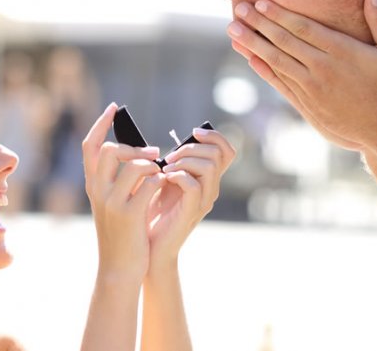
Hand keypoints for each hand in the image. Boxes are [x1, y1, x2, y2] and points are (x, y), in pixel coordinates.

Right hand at [83, 103, 165, 281]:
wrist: (119, 268)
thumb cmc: (122, 234)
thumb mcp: (112, 204)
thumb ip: (119, 181)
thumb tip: (139, 154)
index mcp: (92, 186)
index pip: (90, 146)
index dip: (100, 124)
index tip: (113, 108)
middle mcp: (97, 191)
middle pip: (110, 150)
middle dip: (134, 147)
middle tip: (153, 153)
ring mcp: (112, 203)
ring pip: (135, 165)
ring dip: (153, 166)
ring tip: (161, 174)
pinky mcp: (130, 215)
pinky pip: (151, 183)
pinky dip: (161, 180)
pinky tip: (166, 187)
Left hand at [146, 127, 235, 268]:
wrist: (149, 244)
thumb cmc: (153, 211)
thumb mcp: (166, 180)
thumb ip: (175, 163)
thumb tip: (175, 142)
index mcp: (208, 179)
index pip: (227, 151)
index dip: (214, 136)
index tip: (193, 133)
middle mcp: (211, 189)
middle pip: (217, 154)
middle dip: (190, 148)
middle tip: (169, 157)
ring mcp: (204, 200)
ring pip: (208, 166)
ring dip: (184, 160)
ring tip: (165, 168)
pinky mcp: (192, 211)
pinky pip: (193, 185)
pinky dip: (178, 176)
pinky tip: (163, 178)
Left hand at [227, 0, 376, 150]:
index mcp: (341, 51)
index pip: (303, 28)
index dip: (280, 15)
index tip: (261, 2)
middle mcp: (322, 68)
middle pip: (284, 42)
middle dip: (258, 24)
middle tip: (238, 8)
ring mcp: (312, 88)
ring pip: (276, 62)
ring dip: (252, 44)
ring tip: (233, 30)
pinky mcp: (307, 105)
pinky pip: (280, 84)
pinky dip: (264, 70)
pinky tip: (250, 58)